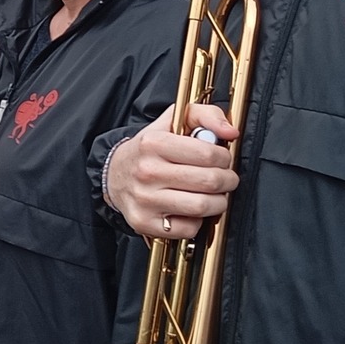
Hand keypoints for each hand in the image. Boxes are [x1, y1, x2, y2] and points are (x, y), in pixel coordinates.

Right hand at [105, 103, 240, 240]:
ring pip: (203, 206)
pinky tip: (191, 209)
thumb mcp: (172, 121)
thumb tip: (230, 132)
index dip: (224, 157)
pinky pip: (189, 228)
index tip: (222, 159)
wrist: (114, 174)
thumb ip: (205, 115)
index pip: (208, 154)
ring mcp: (144, 199)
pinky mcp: (144, 222)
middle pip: (210, 181)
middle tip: (225, 178)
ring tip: (214, 194)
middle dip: (227, 180)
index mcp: (153, 143)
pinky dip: (198, 221)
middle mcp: (146, 171)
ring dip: (218, 202)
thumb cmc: (150, 149)